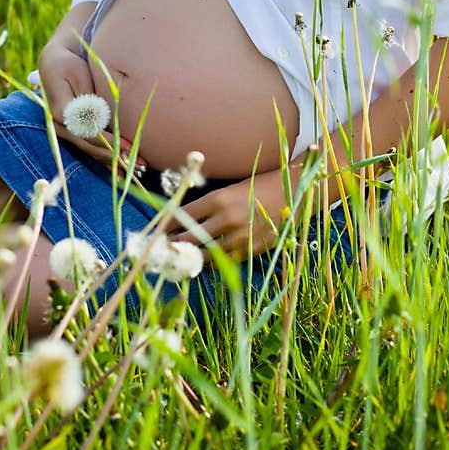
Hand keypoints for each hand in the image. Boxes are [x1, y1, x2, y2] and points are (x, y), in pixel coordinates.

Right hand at [37, 42, 129, 170]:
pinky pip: (89, 148)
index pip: (88, 133)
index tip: (128, 148)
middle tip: (138, 165)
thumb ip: (86, 100)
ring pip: (90, 151)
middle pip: (90, 146)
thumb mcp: (77, 76)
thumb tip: (97, 121)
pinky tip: (120, 171)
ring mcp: (65, 132)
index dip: (109, 142)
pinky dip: (105, 159)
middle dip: (115, 156)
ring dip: (112, 162)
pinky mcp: (72, 132)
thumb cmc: (68, 66)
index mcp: (61, 112)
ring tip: (137, 170)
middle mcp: (60, 127)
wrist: (54, 64)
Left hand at [170, 172, 285, 261]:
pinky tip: (204, 262)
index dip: (168, 225)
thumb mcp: (229, 189)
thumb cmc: (256, 187)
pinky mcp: (252, 249)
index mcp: (218, 199)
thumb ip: (208, 205)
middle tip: (165, 249)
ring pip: (207, 254)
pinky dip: (213, 263)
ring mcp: (240, 236)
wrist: (290, 191)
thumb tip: (183, 219)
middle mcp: (227, 218)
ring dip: (192, 257)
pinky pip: (226, 261)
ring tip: (181, 259)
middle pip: (191, 238)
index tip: (158, 231)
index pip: (184, 215)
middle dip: (175, 245)